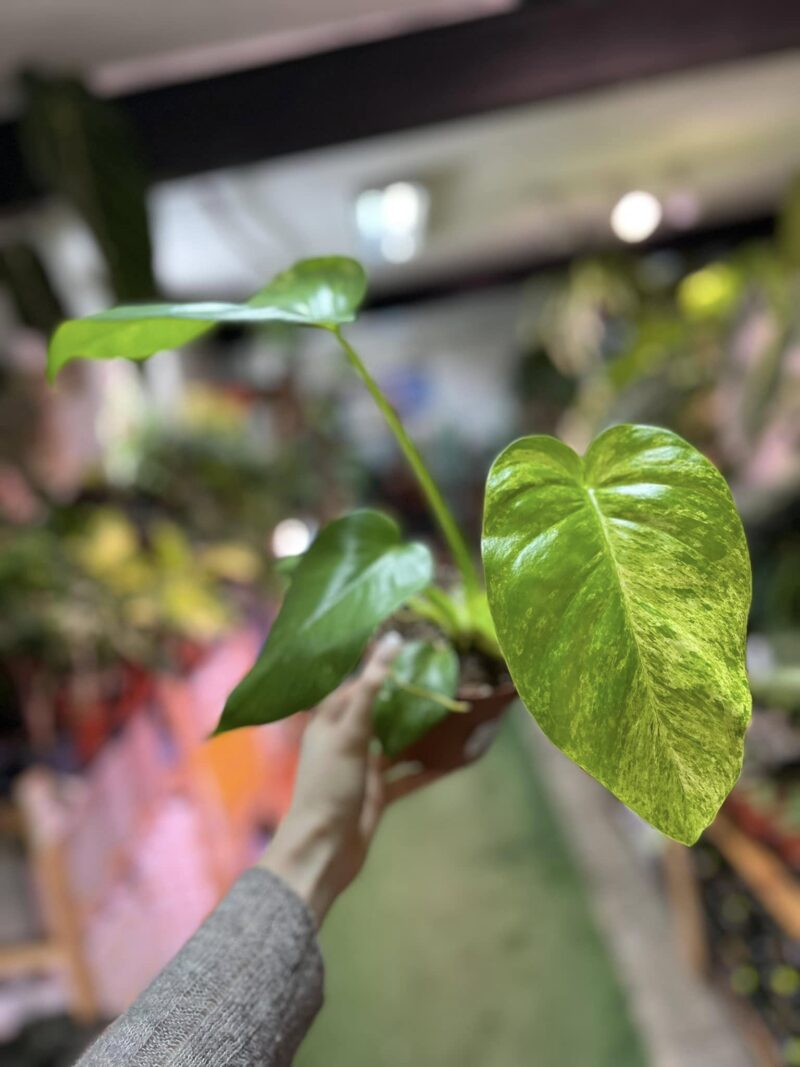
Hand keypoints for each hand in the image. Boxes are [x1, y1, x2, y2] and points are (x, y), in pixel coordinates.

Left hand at [260, 633, 446, 924]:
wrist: (324, 850)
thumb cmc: (330, 784)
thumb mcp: (351, 731)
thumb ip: (372, 687)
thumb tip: (392, 640)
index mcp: (329, 720)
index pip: (357, 682)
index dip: (381, 665)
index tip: (414, 648)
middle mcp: (345, 740)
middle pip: (379, 711)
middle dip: (405, 696)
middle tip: (440, 675)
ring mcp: (362, 767)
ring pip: (395, 741)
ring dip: (419, 730)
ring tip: (450, 709)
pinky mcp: (377, 793)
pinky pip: (407, 775)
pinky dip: (428, 766)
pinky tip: (455, 756)